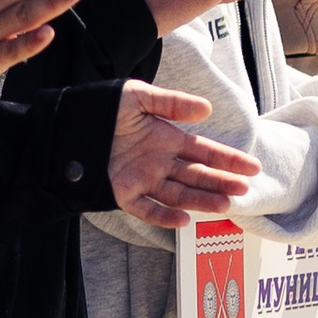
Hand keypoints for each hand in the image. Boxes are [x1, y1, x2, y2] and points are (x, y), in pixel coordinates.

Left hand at [105, 84, 263, 228]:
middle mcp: (159, 162)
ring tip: (225, 204)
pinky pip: (146, 208)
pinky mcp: (123, 192)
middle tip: (244, 189)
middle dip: (221, 182)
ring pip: (179, 194)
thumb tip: (207, 110)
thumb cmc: (103, 106)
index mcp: (167, 139)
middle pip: (197, 175)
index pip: (205, 151)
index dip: (228, 159)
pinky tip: (184, 221)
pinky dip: (164, 217)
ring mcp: (143, 179)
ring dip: (201, 200)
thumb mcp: (138, 96)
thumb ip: (172, 103)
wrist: (66, 122)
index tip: (252, 167)